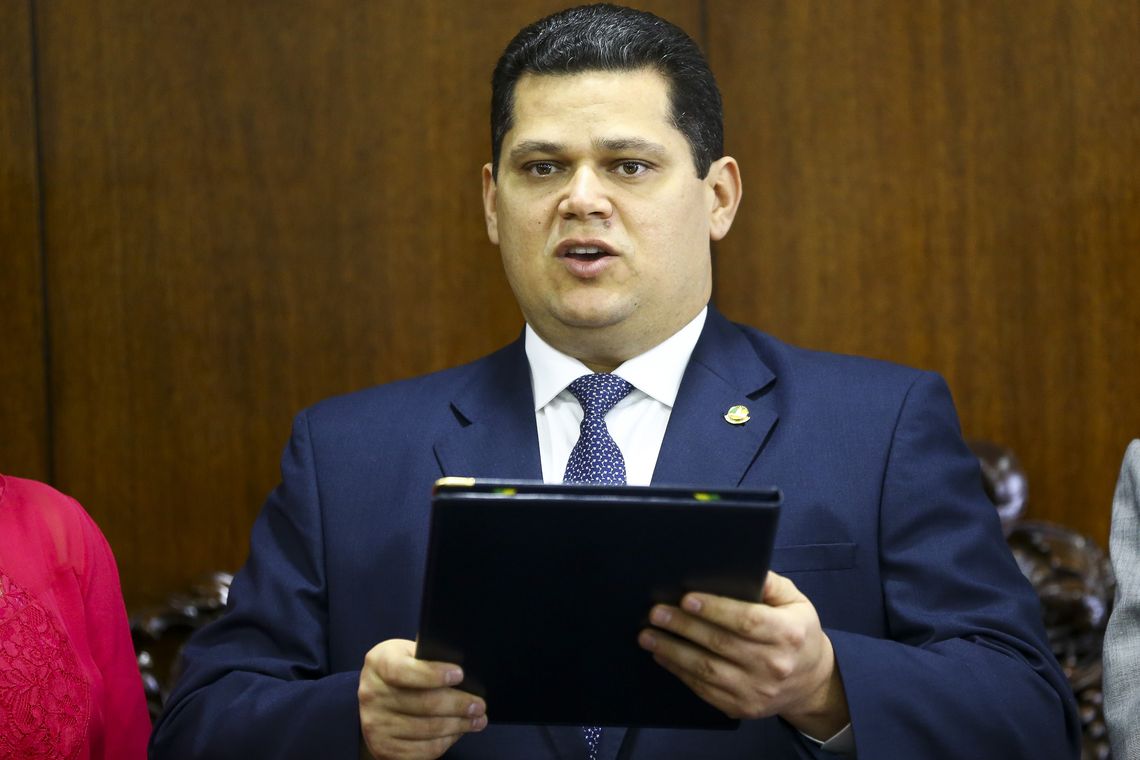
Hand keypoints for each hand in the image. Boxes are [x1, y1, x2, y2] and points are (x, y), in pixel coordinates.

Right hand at [358, 639, 486, 759]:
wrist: (376, 698)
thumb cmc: (402, 669)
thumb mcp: (408, 653)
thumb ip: (428, 657)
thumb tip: (464, 671)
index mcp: (379, 663)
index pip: (404, 670)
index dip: (433, 674)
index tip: (460, 674)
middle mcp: (372, 694)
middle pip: (423, 703)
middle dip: (458, 704)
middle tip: (480, 705)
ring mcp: (376, 724)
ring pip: (427, 729)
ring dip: (458, 725)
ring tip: (477, 720)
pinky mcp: (384, 748)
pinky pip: (423, 750)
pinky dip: (446, 741)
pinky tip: (457, 732)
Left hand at [637, 571, 848, 738]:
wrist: (811, 683)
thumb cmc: (797, 633)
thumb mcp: (795, 601)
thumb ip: (769, 583)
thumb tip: (737, 567)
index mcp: (788, 634)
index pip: (747, 621)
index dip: (715, 610)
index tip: (686, 599)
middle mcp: (774, 665)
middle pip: (720, 644)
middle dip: (683, 627)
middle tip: (656, 613)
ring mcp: (757, 691)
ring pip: (707, 670)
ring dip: (672, 652)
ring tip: (648, 635)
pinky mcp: (742, 708)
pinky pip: (704, 690)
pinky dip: (680, 672)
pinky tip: (663, 656)